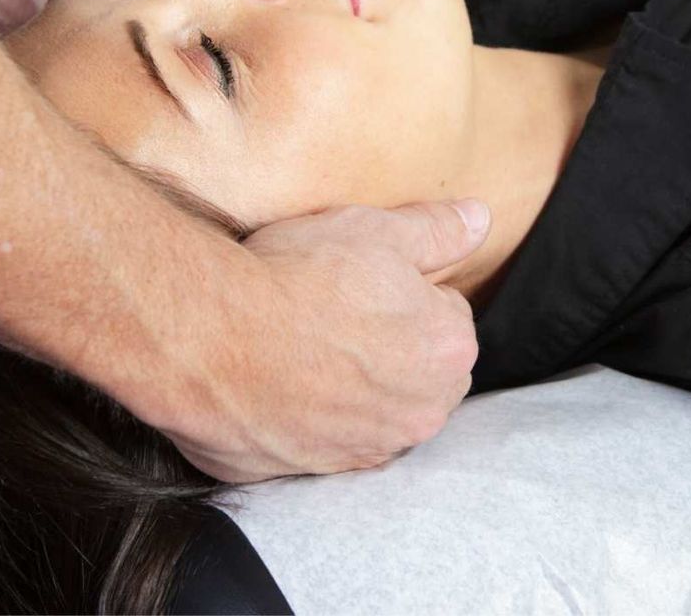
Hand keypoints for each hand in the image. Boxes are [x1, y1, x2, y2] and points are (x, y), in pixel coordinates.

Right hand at [164, 199, 489, 482]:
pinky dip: (310, 417)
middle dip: (389, 345)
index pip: (444, 313)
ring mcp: (367, 449)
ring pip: (374, 409)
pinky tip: (280, 384)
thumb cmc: (297, 278)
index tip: (359, 281)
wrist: (211, 336)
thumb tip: (479, 220)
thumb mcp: (376, 231)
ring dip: (352, 386)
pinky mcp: (313, 471)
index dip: (401, 290)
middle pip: (417, 369)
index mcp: (450, 352)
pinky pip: (323, 440)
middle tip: (332, 310)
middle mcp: (420, 413)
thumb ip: (437, 231)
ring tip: (303, 346)